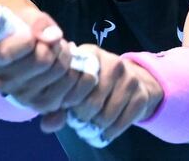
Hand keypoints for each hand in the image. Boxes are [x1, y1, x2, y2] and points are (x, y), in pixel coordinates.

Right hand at [0, 11, 96, 113]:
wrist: (28, 46)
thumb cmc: (23, 28)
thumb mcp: (26, 16)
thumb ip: (38, 23)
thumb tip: (52, 37)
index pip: (6, 53)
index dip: (27, 40)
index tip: (32, 35)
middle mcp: (2, 83)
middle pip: (42, 60)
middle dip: (54, 44)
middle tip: (53, 40)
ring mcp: (22, 97)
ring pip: (59, 73)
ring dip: (66, 56)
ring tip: (60, 50)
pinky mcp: (42, 106)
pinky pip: (69, 91)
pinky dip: (75, 74)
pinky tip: (69, 65)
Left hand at [41, 44, 163, 147]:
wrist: (132, 79)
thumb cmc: (94, 82)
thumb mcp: (75, 84)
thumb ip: (56, 103)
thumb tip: (46, 124)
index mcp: (91, 54)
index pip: (75, 82)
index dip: (68, 102)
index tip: (67, 108)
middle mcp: (113, 63)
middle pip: (92, 102)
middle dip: (82, 118)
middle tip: (78, 123)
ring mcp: (130, 78)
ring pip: (106, 116)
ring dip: (95, 128)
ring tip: (89, 128)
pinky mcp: (141, 95)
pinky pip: (122, 123)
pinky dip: (109, 133)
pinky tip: (103, 132)